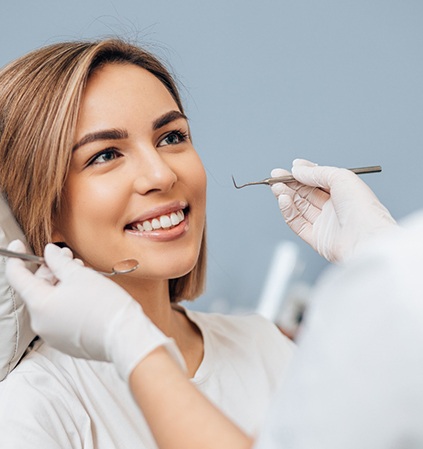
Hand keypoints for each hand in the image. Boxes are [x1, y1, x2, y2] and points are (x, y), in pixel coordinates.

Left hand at [5, 240, 183, 379]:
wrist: (124, 336)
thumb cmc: (104, 305)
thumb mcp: (80, 275)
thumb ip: (59, 261)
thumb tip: (49, 252)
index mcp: (39, 304)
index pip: (17, 277)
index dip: (17, 258)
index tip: (18, 246)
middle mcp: (40, 323)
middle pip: (36, 289)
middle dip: (50, 270)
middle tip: (67, 258)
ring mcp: (52, 335)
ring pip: (49, 302)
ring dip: (60, 285)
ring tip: (81, 274)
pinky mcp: (66, 342)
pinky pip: (59, 317)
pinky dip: (66, 302)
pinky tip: (84, 293)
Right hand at [271, 159, 396, 261]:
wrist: (367, 238)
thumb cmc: (363, 208)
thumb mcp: (340, 177)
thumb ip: (316, 172)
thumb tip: (297, 169)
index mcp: (343, 193)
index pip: (318, 181)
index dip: (303, 174)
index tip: (290, 168)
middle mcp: (333, 208)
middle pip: (305, 194)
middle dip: (290, 184)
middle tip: (275, 176)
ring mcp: (324, 223)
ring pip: (299, 207)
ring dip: (286, 195)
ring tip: (276, 187)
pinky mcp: (316, 238)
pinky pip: (297, 223)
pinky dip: (288, 211)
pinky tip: (283, 200)